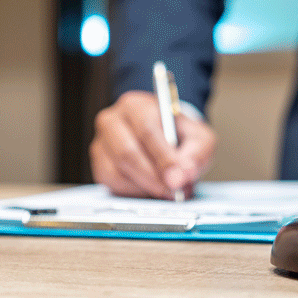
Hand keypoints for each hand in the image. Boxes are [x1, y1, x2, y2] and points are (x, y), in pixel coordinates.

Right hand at [90, 91, 215, 198]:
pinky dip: (133, 191)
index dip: (162, 157)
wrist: (167, 138)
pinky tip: (150, 189)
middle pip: (126, 152)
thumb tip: (180, 178)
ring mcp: (101, 143)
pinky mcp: (99, 164)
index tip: (177, 178)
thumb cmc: (179, 135)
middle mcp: (112, 120)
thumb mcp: (199, 138)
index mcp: (136, 105)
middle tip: (172, 191)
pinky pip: (112, 183)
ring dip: (144, 186)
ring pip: (117, 171)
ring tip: (166, 190)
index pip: (146, 130)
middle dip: (152, 176)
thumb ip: (195, 155)